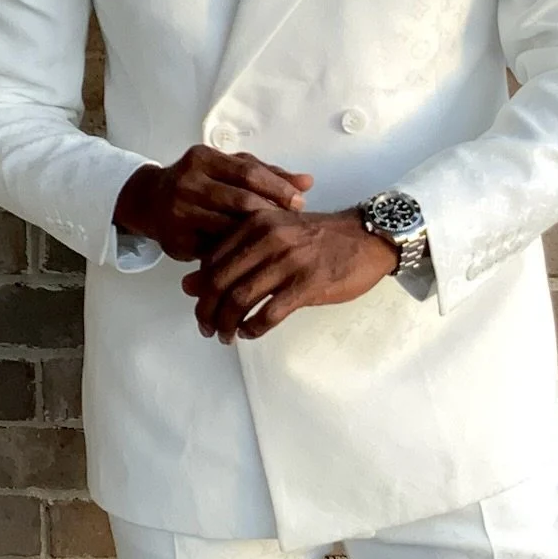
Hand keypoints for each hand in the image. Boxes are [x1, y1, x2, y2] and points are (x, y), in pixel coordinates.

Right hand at [113, 145, 313, 263]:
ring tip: (277, 241)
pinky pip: (215, 250)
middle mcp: (188, 183)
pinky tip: (255, 256)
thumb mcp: (228, 169)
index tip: (299, 201)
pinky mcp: (176, 240)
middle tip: (293, 224)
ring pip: (228, 228)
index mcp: (202, 159)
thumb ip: (267, 174)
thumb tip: (308, 182)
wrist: (149, 201)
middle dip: (271, 213)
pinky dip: (237, 253)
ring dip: (256, 237)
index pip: (248, 172)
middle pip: (240, 201)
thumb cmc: (200, 182)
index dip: (277, 188)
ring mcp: (179, 213)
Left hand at [183, 208, 397, 342]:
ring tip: (226, 336)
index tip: (201, 308)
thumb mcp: (274, 234)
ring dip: (228, 323)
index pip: (212, 260)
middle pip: (221, 281)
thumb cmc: (318, 238)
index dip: (200, 289)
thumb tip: (190, 283)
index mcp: (256, 223)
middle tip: (207, 328)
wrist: (367, 237)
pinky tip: (251, 333)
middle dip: (208, 311)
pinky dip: (254, 327)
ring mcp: (289, 261)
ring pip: (241, 299)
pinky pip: (270, 313)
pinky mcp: (308, 284)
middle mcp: (268, 239)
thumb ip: (234, 253)